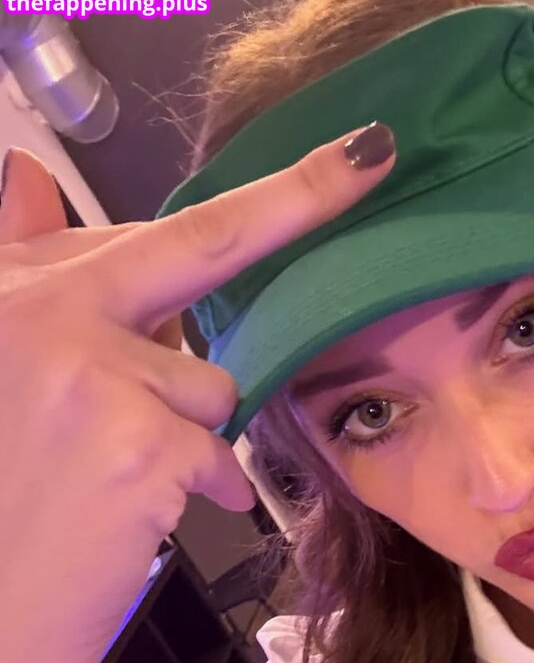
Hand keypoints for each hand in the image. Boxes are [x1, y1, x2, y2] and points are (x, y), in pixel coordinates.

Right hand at [0, 130, 394, 662]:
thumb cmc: (2, 486)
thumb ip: (23, 269)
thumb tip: (26, 174)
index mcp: (9, 289)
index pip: (137, 232)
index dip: (242, 203)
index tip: (336, 156)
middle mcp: (42, 314)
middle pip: (201, 244)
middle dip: (299, 196)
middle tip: (369, 157)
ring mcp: (93, 378)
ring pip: (211, 381)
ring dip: (188, 424)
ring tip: (120, 467)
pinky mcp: (142, 446)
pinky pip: (215, 452)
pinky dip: (196, 484)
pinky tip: (139, 506)